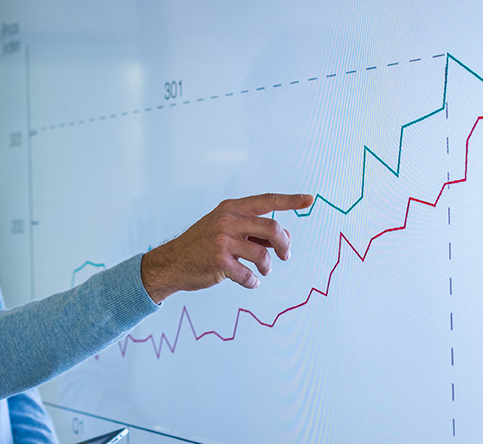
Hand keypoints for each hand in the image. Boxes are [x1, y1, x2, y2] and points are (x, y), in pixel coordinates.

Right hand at [140, 193, 315, 302]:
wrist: (172, 262)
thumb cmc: (202, 245)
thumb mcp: (224, 228)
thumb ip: (252, 230)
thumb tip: (284, 239)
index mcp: (231, 208)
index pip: (267, 200)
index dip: (291, 200)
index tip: (310, 199)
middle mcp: (227, 220)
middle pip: (273, 228)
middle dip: (285, 245)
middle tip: (285, 256)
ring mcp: (222, 240)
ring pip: (263, 255)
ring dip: (267, 267)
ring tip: (261, 271)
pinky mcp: (219, 261)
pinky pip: (249, 275)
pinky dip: (252, 282)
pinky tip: (248, 281)